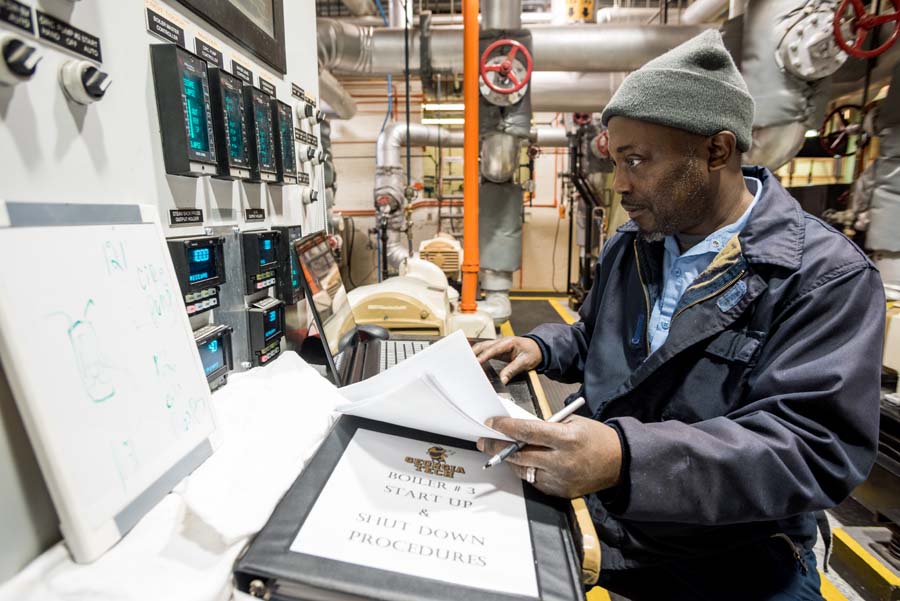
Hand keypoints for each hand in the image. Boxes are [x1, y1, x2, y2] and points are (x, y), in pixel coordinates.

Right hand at [471, 336, 542, 383]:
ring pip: (482, 347)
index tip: (476, 362)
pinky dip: (478, 355)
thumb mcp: (525, 362)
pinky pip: (485, 351)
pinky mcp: (497, 350)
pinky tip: (473, 361)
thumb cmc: (533, 353)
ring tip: (466, 362)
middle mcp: (501, 342)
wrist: (538, 348)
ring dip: (474, 353)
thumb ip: (512, 370)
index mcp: (508, 342)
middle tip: (466, 362)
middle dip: (474, 353)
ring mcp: (498, 345)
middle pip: (484, 345)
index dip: (484, 356)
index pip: (493, 349)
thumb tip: (502, 379)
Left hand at [476, 415, 621, 498]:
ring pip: (523, 470)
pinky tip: (525, 463)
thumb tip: (518, 429)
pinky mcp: (560, 492)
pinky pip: (535, 481)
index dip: (506, 427)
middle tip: (485, 441)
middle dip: (498, 447)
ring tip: (502, 451)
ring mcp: (560, 479)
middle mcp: (562, 461)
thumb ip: (547, 427)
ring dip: (510, 460)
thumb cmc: (595, 438)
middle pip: (519, 454)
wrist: (619, 462)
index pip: (528, 432)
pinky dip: (527, 471)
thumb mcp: (573, 423)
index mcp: (566, 439)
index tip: (491, 423)